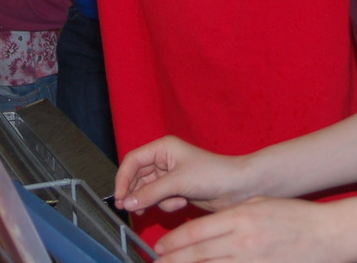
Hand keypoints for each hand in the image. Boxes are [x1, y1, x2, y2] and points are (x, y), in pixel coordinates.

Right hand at [114, 136, 256, 216]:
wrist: (237, 187)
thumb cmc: (213, 174)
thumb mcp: (177, 182)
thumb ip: (150, 193)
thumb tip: (128, 202)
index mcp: (163, 148)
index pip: (133, 161)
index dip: (123, 178)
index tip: (119, 197)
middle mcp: (164, 159)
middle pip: (138, 177)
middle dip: (136, 194)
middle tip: (131, 209)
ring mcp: (170, 175)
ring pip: (148, 190)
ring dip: (155, 200)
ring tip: (170, 203)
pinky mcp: (177, 189)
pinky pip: (160, 199)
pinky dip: (167, 204)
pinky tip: (181, 203)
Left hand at [153, 197, 339, 262]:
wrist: (328, 234)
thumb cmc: (294, 216)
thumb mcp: (257, 205)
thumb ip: (228, 218)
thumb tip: (202, 232)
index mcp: (240, 218)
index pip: (197, 232)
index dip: (174, 243)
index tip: (160, 248)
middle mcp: (243, 242)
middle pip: (198, 255)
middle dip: (173, 261)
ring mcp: (252, 262)